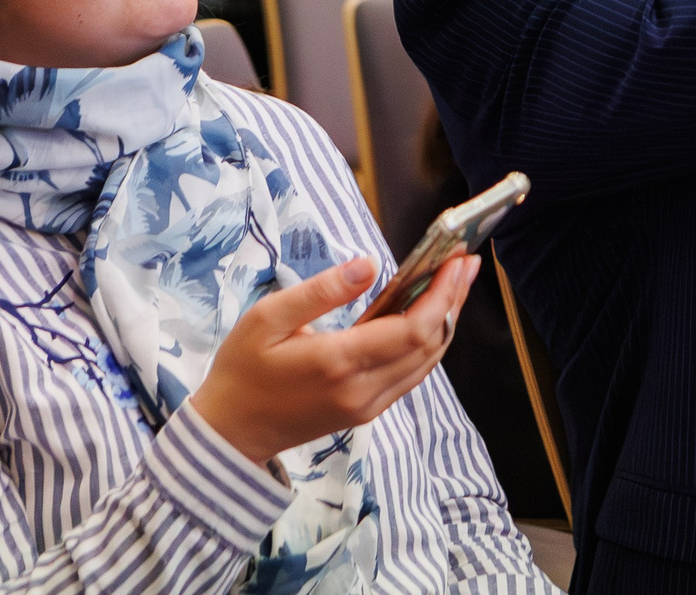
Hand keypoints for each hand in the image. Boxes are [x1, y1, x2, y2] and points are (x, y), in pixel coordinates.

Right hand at [190, 253, 474, 466]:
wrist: (229, 434)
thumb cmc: (241, 370)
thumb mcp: (266, 319)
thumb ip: (320, 291)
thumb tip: (369, 264)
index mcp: (339, 362)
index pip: (414, 329)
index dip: (443, 294)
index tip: (456, 261)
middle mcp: (362, 389)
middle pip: (430, 344)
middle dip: (454, 301)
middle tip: (467, 264)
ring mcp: (367, 405)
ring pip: (427, 363)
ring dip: (447, 322)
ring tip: (456, 283)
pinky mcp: (366, 411)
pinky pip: (412, 376)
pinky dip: (429, 344)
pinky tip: (431, 317)